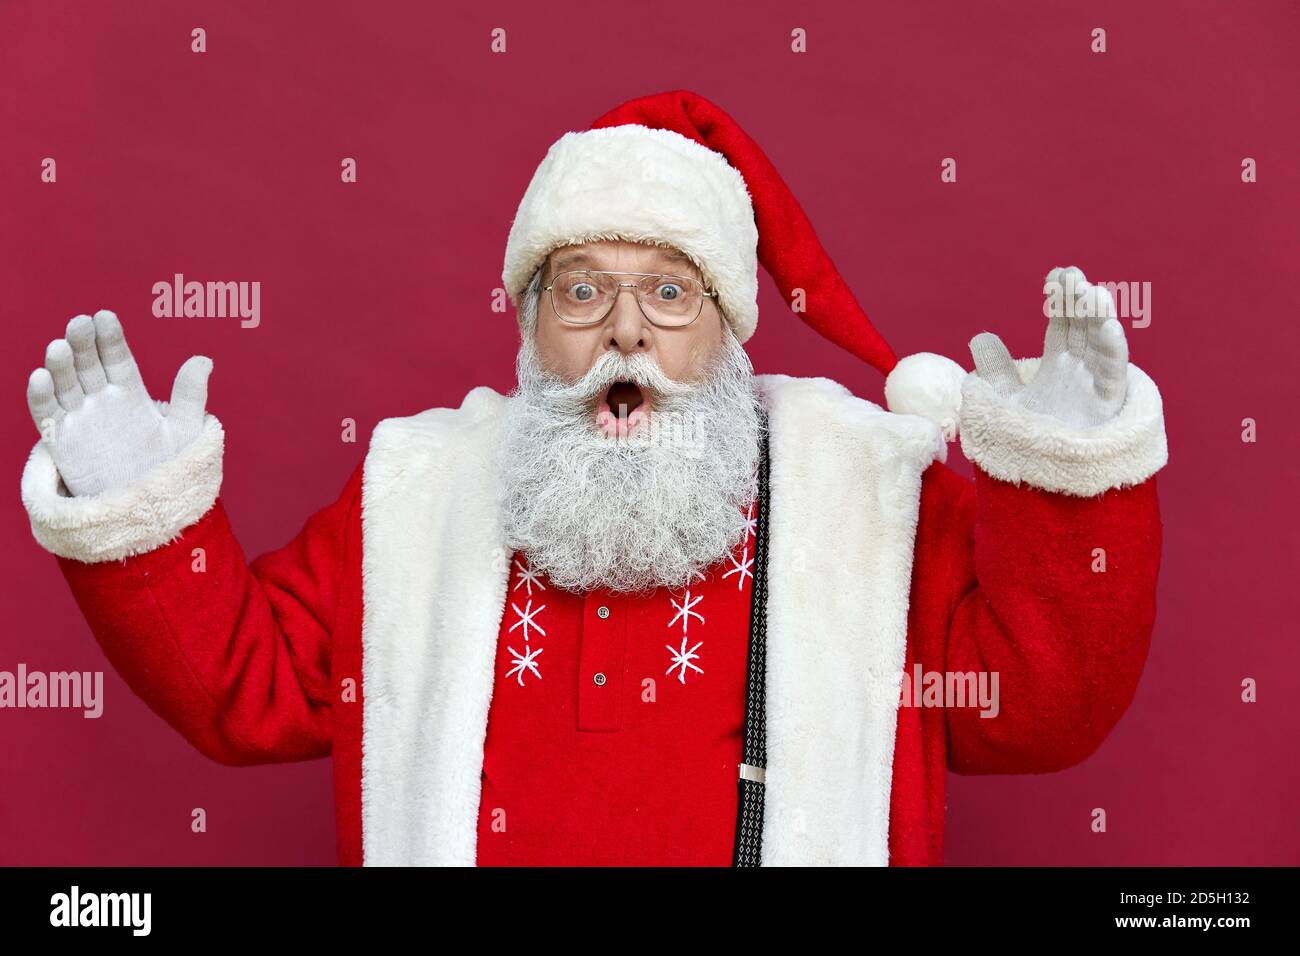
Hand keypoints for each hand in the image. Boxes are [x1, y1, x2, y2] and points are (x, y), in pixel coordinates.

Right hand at [26, 311, 212, 496]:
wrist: (147, 506)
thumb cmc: (169, 466)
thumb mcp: (183, 429)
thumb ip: (190, 395)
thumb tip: (205, 359)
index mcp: (130, 392)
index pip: (117, 357)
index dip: (110, 338)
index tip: (105, 316)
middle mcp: (101, 400)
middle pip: (88, 364)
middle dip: (83, 343)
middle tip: (80, 323)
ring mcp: (79, 417)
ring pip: (65, 384)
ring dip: (60, 366)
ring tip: (59, 348)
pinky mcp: (61, 440)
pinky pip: (46, 415)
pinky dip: (40, 396)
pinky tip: (40, 377)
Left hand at [969, 267, 1127, 428]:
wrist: (1044, 481)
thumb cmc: (1031, 441)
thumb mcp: (1006, 401)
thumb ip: (997, 370)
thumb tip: (979, 337)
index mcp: (1058, 365)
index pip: (1062, 324)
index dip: (1060, 300)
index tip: (1055, 276)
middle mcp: (1081, 371)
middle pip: (1082, 327)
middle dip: (1078, 301)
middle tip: (1071, 277)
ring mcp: (1096, 386)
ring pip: (1101, 345)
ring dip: (1098, 318)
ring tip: (1091, 292)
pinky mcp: (1108, 406)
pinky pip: (1113, 375)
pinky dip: (1113, 350)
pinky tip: (1108, 326)